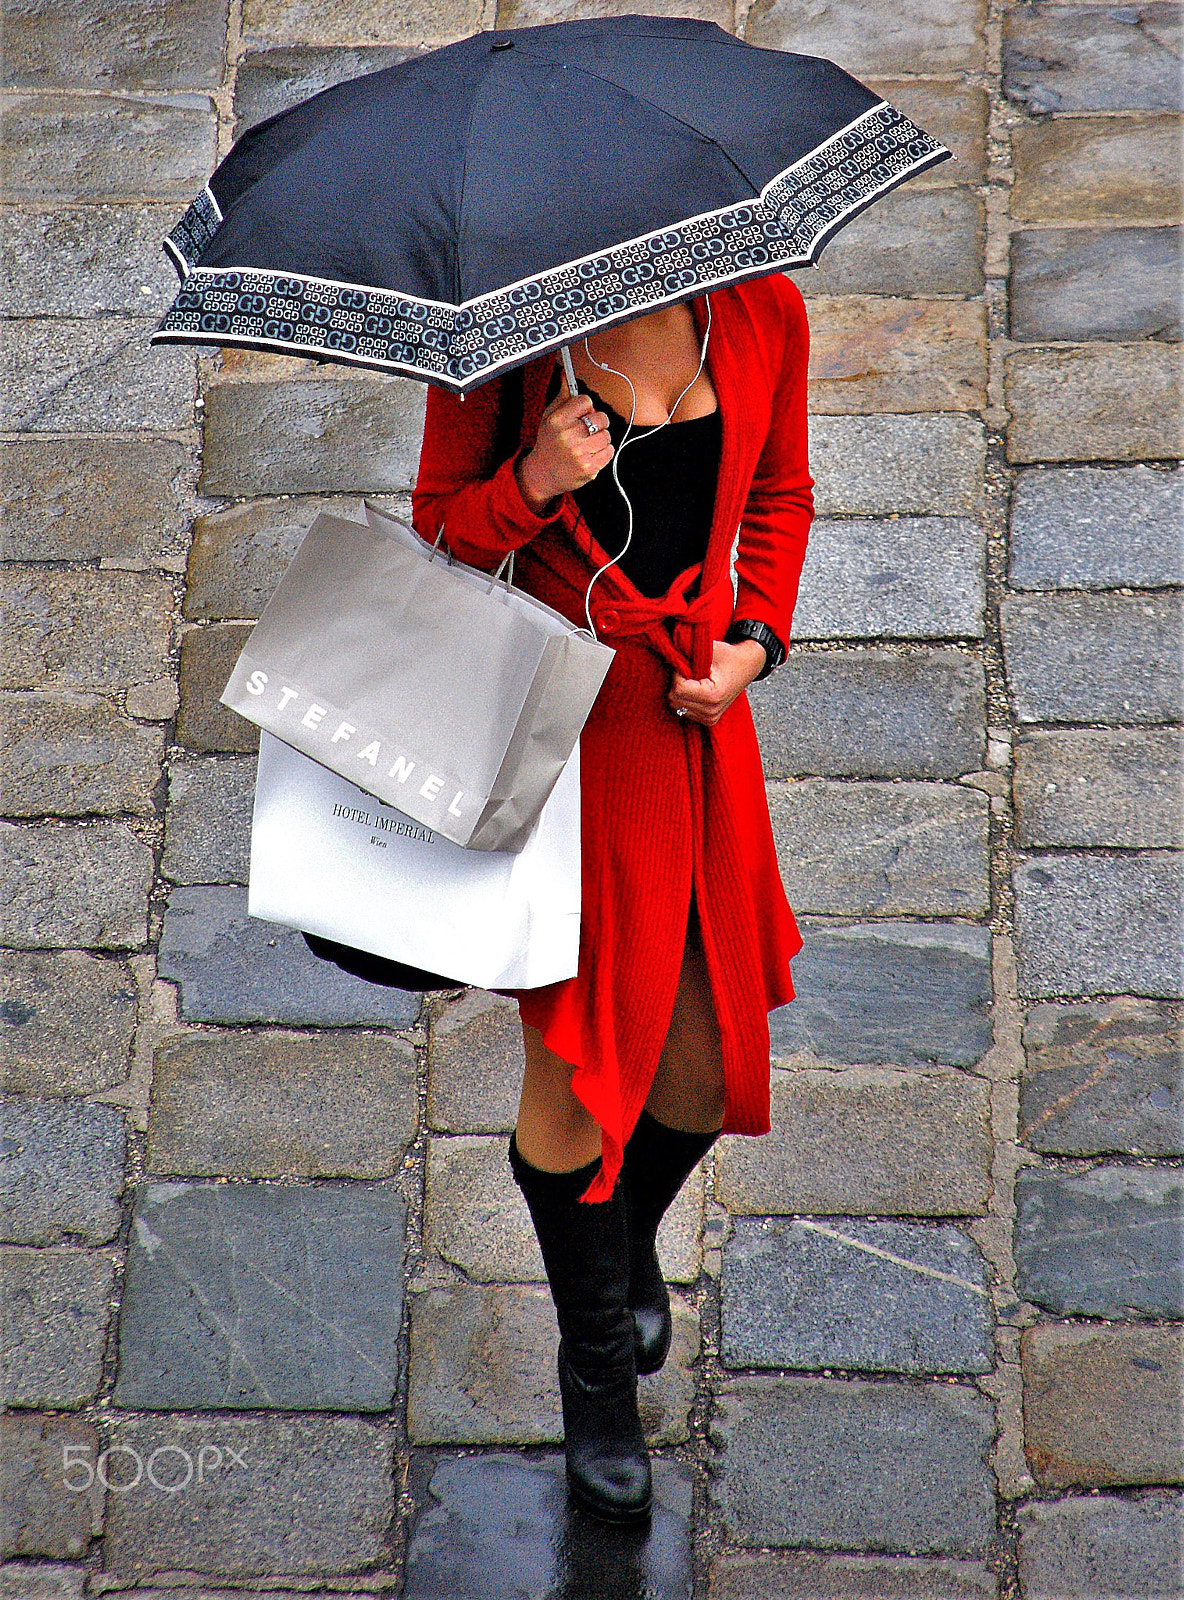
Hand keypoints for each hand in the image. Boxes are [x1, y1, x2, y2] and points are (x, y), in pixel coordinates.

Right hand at [515, 392, 612, 512]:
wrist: (543, 475)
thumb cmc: (548, 443)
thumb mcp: (549, 417)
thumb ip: (562, 397)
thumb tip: (566, 374)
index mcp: (558, 420)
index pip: (586, 400)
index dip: (586, 407)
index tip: (580, 414)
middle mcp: (569, 436)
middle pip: (601, 417)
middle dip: (597, 422)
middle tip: (587, 430)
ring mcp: (580, 453)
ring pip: (607, 435)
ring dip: (600, 438)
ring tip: (587, 444)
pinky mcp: (589, 468)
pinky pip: (610, 451)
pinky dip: (604, 452)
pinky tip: (591, 454)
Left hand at [669, 638, 766, 726]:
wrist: (747, 665)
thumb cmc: (730, 656)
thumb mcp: (711, 650)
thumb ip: (690, 653)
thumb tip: (670, 656)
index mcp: (713, 696)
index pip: (678, 688)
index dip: (679, 673)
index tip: (689, 665)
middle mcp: (711, 712)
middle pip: (675, 699)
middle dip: (678, 682)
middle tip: (691, 672)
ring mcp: (710, 719)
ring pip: (676, 706)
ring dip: (681, 691)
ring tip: (695, 681)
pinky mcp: (708, 721)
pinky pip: (683, 711)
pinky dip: (685, 699)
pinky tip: (696, 690)